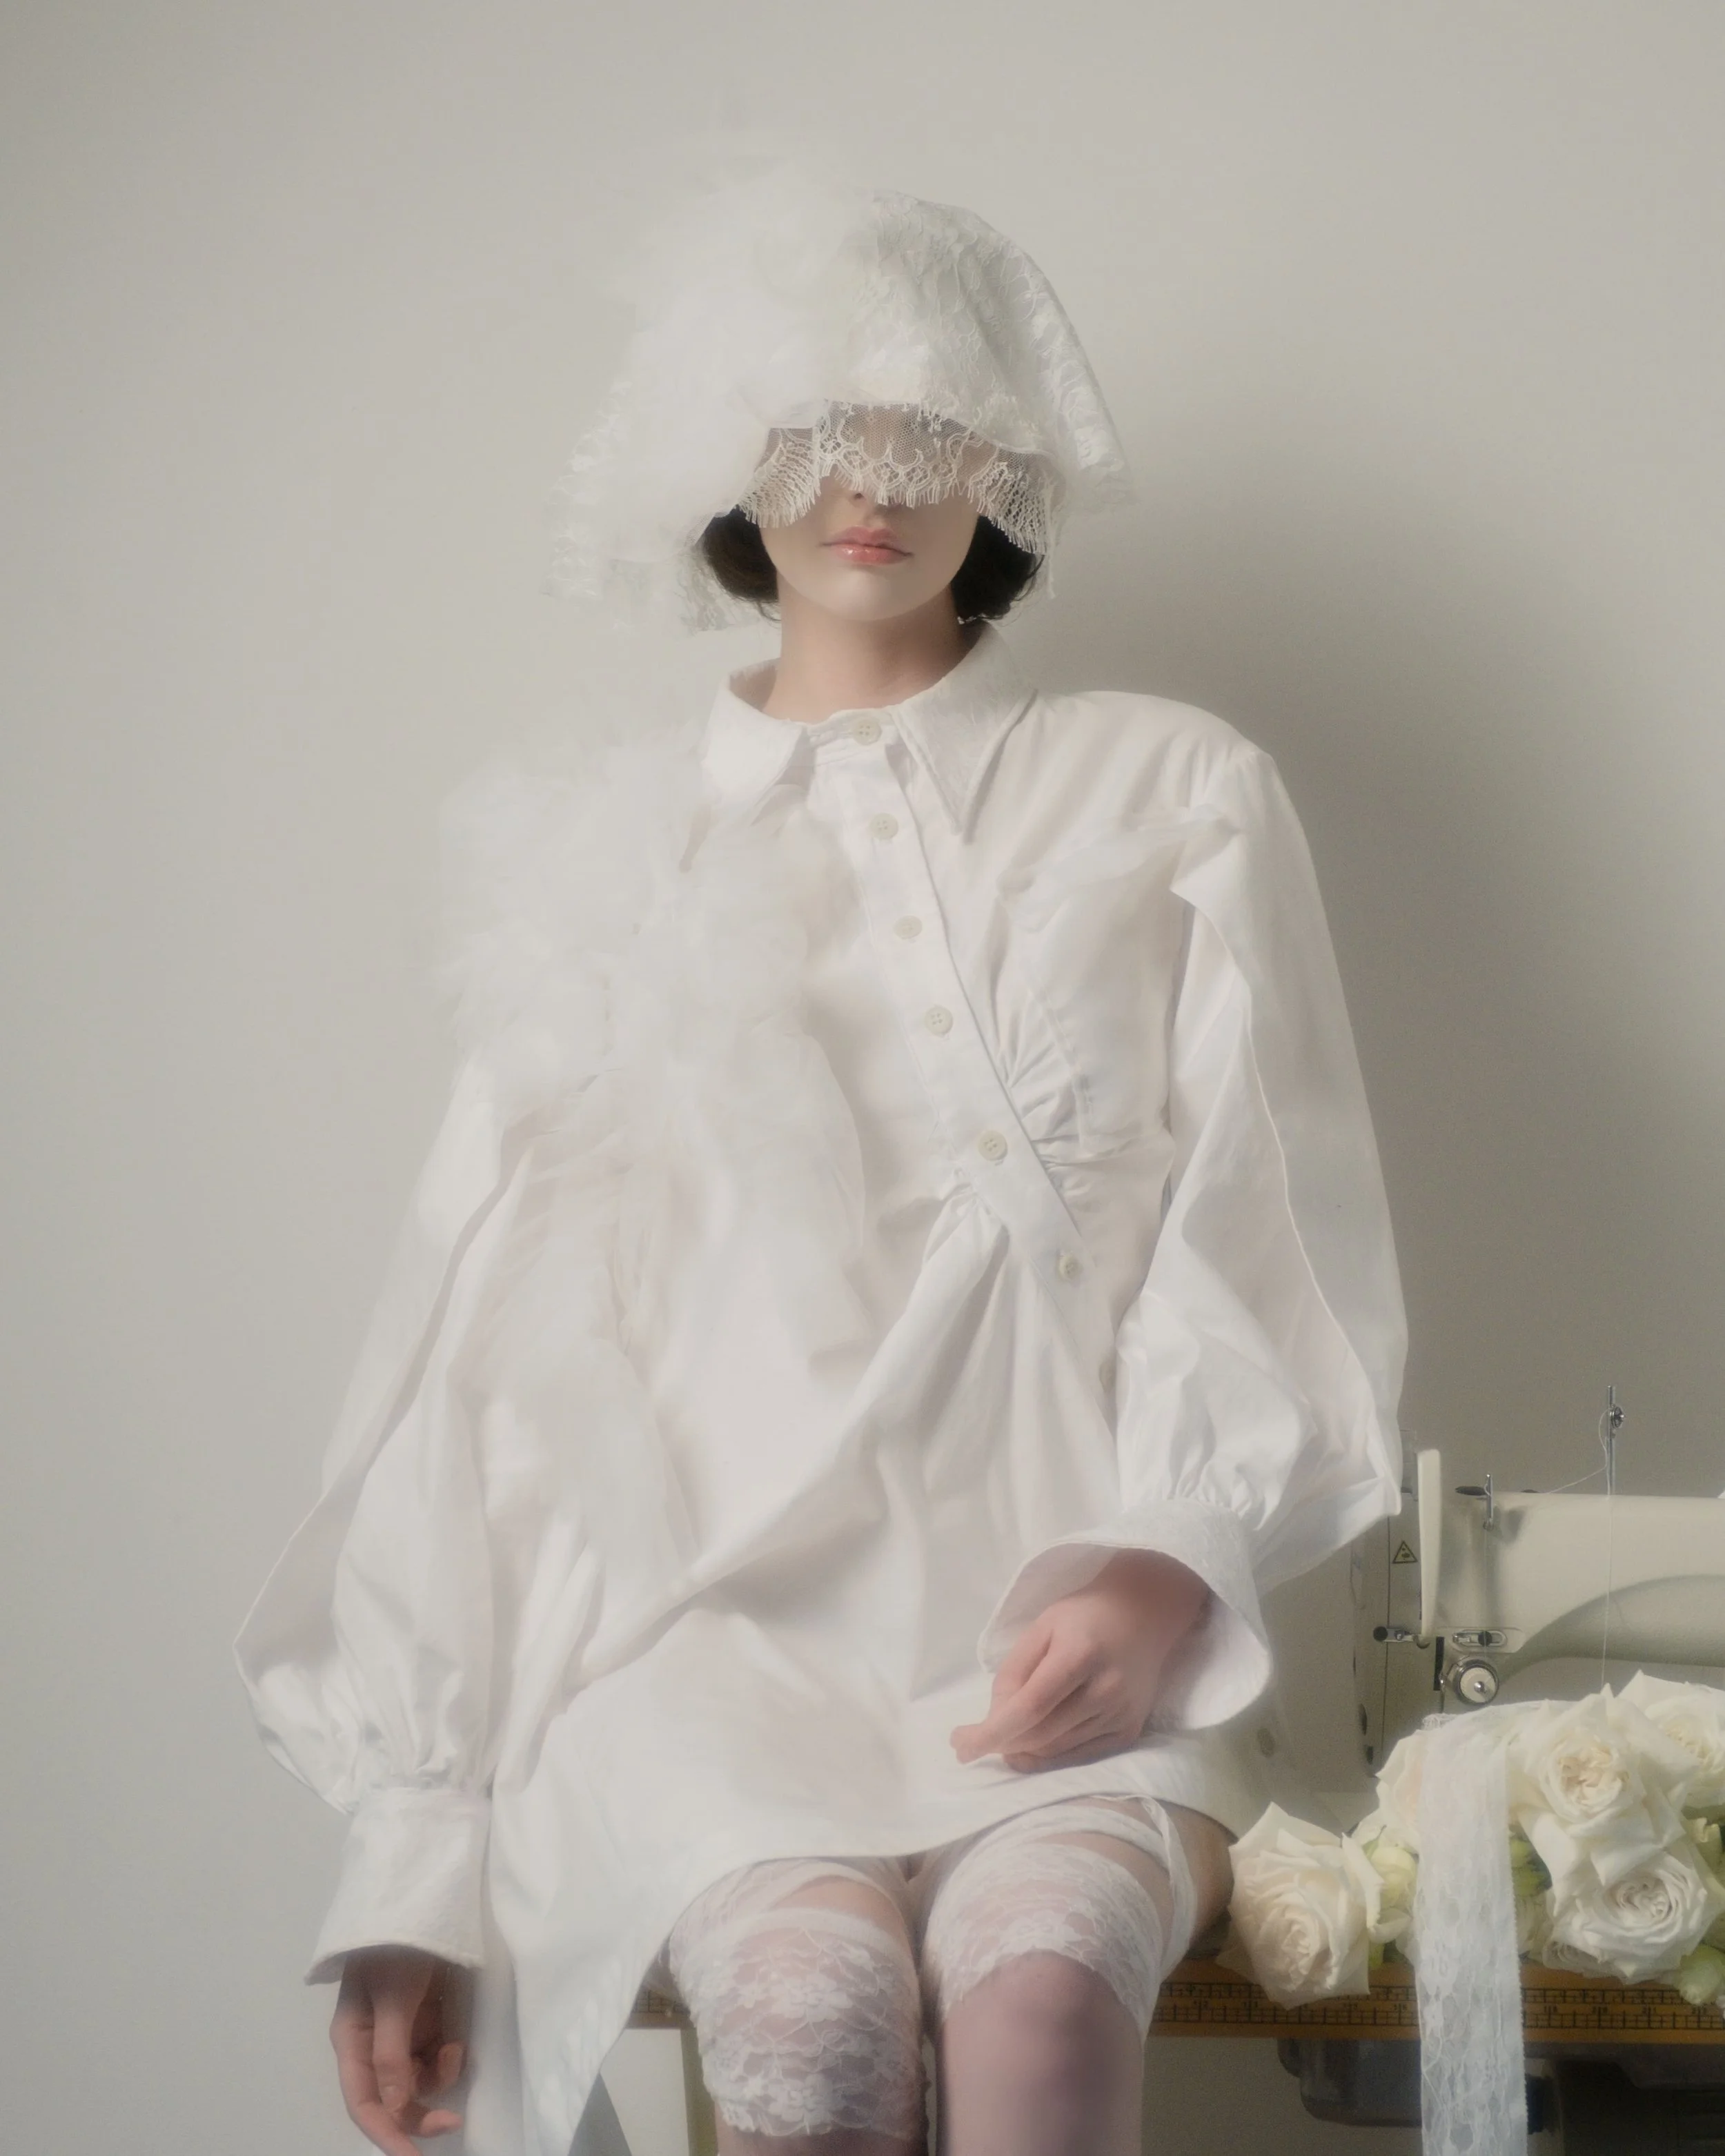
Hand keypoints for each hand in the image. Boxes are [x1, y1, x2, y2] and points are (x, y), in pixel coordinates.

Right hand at [331, 1947, 468, 2154]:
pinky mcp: (427, 2018)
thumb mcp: (393, 1995)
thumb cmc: (397, 1943)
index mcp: (352, 2038)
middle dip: (420, 2112)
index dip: (386, 2136)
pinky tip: (457, 2038)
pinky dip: (450, 2052)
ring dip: (439, 2075)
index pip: (364, 2103)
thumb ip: (392, 2051)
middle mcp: (374, 2041)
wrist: (425, 1897)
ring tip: (455, 2049)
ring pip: (420, 2078)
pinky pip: (438, 2052)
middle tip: (453, 2120)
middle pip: (393, 2098)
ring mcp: (402, 2030)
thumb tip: (394, 2107)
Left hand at [950, 1550, 1208, 1770]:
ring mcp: (1121, 1715)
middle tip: (968, 1743)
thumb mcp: (1041, 1627)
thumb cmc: (1084, 1617)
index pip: (1030, 1707)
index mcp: (1080, 1655)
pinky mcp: (1129, 1732)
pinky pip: (1079, 1757)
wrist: (1144, 1616)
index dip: (992, 1732)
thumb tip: (996, 1719)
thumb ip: (1014, 1671)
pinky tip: (1026, 1748)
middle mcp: (1106, 1690)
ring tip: (998, 1738)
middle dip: (998, 1743)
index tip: (960, 1744)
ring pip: (1057, 1750)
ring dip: (1020, 1750)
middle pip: (1041, 1734)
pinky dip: (1048, 1757)